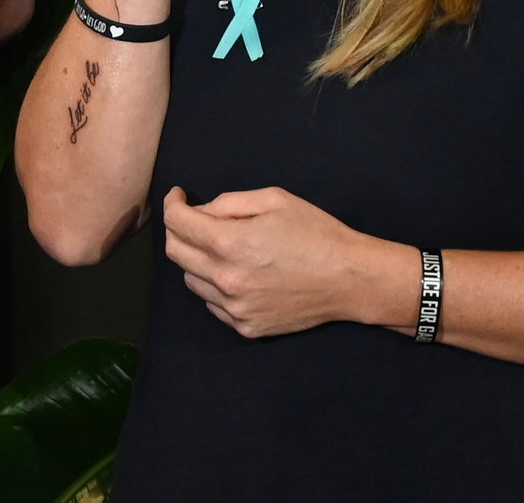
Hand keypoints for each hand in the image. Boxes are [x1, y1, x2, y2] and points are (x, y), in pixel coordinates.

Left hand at [162, 185, 408, 338]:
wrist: (350, 280)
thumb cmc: (316, 233)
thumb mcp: (273, 200)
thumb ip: (228, 203)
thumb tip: (200, 212)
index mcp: (229, 243)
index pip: (177, 223)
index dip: (173, 203)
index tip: (179, 196)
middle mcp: (225, 279)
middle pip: (176, 253)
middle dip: (179, 230)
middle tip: (194, 218)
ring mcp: (235, 308)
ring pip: (191, 280)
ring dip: (197, 260)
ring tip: (222, 248)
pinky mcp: (246, 327)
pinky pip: (213, 304)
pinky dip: (215, 286)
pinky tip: (238, 274)